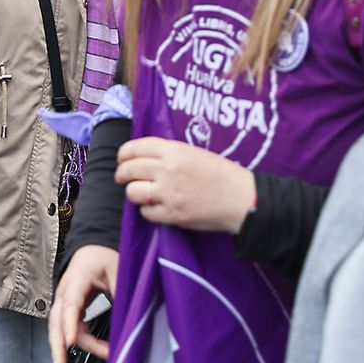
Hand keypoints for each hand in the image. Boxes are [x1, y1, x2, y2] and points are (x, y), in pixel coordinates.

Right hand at [49, 244, 117, 362]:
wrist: (92, 248)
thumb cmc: (102, 256)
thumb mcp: (118, 270)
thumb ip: (120, 292)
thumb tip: (127, 318)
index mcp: (76, 279)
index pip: (70, 304)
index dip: (69, 324)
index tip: (71, 341)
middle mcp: (66, 291)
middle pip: (56, 320)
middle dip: (56, 343)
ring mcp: (65, 300)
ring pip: (58, 326)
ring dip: (59, 347)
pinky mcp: (70, 308)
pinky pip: (66, 327)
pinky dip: (70, 342)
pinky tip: (74, 354)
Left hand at [115, 137, 255, 233]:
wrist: (242, 199)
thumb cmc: (221, 174)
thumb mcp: (194, 153)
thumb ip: (169, 153)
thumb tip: (143, 157)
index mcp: (174, 150)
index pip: (135, 148)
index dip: (123, 154)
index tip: (122, 159)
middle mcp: (167, 169)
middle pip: (129, 170)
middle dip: (122, 174)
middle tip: (123, 178)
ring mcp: (169, 193)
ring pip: (132, 192)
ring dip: (134, 193)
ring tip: (141, 194)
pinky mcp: (172, 214)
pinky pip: (146, 212)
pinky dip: (148, 211)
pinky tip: (156, 208)